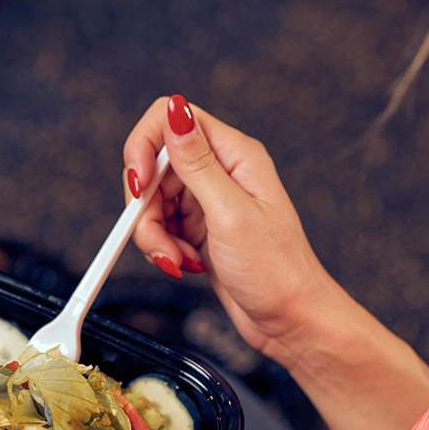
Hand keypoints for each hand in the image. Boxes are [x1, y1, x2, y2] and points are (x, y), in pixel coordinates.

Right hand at [123, 95, 341, 364]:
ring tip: (177, 261)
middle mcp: (221, 171)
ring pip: (152, 201)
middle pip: (153, 166)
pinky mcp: (200, 228)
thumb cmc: (276, 271)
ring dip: (153, 235)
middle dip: (145, 208)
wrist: (290, 320)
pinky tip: (185, 265)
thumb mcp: (231, 213)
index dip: (143, 148)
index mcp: (234, 154)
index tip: (138, 187)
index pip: (170, 120)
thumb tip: (175, 109)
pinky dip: (163, 249)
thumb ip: (197, 163)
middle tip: (158, 242)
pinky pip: (161, 227)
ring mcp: (209, 200)